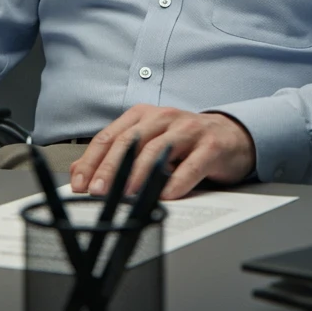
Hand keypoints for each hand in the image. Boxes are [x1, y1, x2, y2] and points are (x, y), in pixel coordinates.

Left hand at [69, 105, 255, 200]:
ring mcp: (189, 130)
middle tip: (98, 190)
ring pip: (158, 150)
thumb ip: (117, 155)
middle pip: (131, 141)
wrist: (231, 136)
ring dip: (139, 174)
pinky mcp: (211, 146)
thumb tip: (80, 172)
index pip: (111, 136)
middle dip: (111, 167)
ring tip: (127, 195)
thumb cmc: (185, 142)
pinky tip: (167, 195)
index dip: (93, 160)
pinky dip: (178, 181)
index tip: (80, 183)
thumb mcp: (149, 142)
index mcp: (144, 115)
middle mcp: (164, 118)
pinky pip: (192, 164)